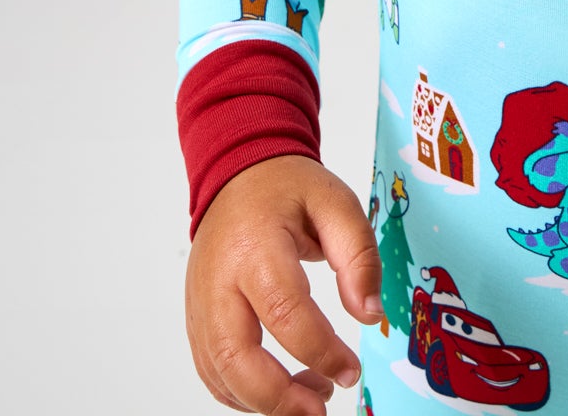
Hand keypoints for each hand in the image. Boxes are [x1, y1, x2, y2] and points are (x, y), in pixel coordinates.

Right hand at [186, 155, 382, 414]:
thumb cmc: (287, 189)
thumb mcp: (336, 202)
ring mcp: (201, 303)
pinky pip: (211, 370)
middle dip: (278, 397)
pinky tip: (280, 390)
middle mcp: (219, 281)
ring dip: (263, 402)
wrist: (238, 175)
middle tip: (320, 408)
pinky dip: (242, 394)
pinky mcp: (197, 318)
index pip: (284, 311)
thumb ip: (358, 255)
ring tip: (310, 399)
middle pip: (236, 357)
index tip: (351, 369)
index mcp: (256, 246)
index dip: (320, 350)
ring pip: (219, 373)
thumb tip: (370, 314)